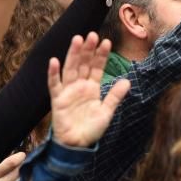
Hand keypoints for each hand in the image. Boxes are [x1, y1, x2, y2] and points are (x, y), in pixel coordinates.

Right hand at [48, 33, 130, 147]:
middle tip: (92, 35)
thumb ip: (115, 96)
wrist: (77, 145)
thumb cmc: (91, 129)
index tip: (106, 42)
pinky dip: (53, 73)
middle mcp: (80, 86)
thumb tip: (128, 81)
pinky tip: (54, 61)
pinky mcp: (57, 99)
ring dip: (73, 54)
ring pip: (70, 68)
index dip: (101, 55)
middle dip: (88, 50)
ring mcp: (68, 91)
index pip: (97, 67)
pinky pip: (54, 84)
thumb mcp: (107, 112)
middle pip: (83, 64)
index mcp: (92, 87)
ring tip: (77, 39)